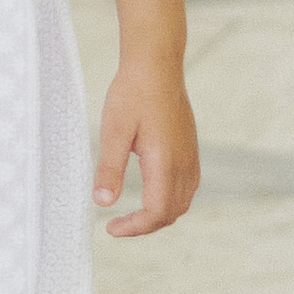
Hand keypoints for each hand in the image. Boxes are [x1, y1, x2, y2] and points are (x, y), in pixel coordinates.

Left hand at [93, 62, 199, 237]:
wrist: (156, 65)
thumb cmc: (132, 93)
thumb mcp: (113, 130)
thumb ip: (109, 168)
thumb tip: (102, 203)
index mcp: (165, 162)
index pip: (156, 212)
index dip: (135, 228)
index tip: (111, 228)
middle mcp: (183, 163)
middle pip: (171, 213)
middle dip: (145, 226)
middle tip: (117, 225)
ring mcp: (190, 156)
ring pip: (182, 201)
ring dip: (159, 215)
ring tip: (132, 215)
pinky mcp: (190, 148)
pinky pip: (188, 186)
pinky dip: (170, 200)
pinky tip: (152, 192)